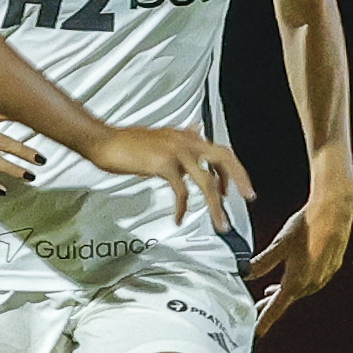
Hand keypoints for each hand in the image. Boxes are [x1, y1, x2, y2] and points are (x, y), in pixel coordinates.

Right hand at [86, 125, 254, 229]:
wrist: (103, 141)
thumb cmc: (126, 142)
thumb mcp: (160, 136)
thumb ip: (180, 136)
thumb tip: (197, 128)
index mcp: (187, 136)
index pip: (220, 151)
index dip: (231, 171)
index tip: (231, 191)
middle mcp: (186, 141)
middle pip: (225, 158)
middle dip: (239, 179)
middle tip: (249, 198)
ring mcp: (176, 152)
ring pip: (207, 180)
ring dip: (215, 206)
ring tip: (220, 224)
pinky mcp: (163, 165)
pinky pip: (181, 191)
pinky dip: (183, 208)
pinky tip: (180, 218)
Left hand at [247, 184, 352, 340]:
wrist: (334, 212)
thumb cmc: (306, 226)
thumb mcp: (278, 244)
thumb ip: (261, 262)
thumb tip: (243, 274)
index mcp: (297, 280)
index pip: (276, 307)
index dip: (264, 321)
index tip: (255, 334)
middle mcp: (312, 282)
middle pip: (287, 300)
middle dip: (270, 306)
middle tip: (255, 312)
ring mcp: (324, 275)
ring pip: (299, 291)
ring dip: (283, 294)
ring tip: (269, 294)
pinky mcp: (330, 267)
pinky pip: (311, 282)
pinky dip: (297, 284)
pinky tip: (290, 278)